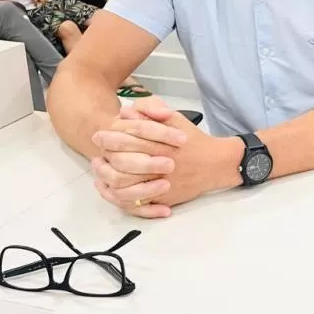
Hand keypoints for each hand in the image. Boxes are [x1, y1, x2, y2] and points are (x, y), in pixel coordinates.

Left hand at [91, 99, 238, 217]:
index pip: (131, 139)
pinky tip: (109, 187)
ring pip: (125, 184)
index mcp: (163, 144)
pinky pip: (135, 202)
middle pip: (124, 162)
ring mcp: (160, 183)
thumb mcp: (176, 120)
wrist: (216, 164)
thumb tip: (127, 112)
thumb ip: (152, 113)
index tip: (100, 135)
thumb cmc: (194, 141)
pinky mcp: (162, 197)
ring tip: (100, 169)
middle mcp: (160, 164)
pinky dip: (119, 196)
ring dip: (108, 177)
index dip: (112, 136)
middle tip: (97, 152)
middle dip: (106, 156)